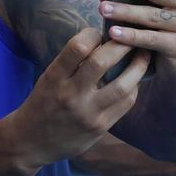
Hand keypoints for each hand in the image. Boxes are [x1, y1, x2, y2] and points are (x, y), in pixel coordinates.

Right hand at [6, 28, 149, 167]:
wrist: (31, 142)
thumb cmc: (42, 104)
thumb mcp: (48, 79)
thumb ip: (71, 62)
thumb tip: (102, 39)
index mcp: (54, 78)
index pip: (77, 47)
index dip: (93, 34)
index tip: (100, 32)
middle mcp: (71, 95)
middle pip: (102, 62)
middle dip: (122, 45)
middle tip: (133, 36)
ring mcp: (87, 113)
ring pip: (123, 85)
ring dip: (138, 66)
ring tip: (144, 55)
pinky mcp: (100, 128)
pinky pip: (125, 104)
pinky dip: (133, 88)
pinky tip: (134, 81)